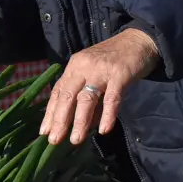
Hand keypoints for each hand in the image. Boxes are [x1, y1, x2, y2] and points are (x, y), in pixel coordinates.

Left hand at [40, 29, 160, 144]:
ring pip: (86, 99)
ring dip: (80, 121)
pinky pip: (112, 98)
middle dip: (60, 120)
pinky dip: (107, 115)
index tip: (44, 131)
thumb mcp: (93, 74)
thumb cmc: (113, 60)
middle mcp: (84, 67)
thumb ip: (87, 96)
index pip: (58, 92)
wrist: (138, 41)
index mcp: (74, 67)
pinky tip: (104, 130)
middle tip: (54, 140)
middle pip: (68, 96)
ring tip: (76, 140)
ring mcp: (101, 71)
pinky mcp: (120, 75)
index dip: (51, 112)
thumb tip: (82, 125)